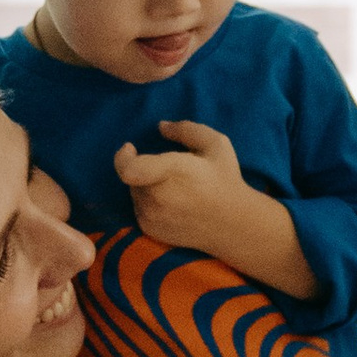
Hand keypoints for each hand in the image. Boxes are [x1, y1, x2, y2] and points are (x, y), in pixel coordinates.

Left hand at [113, 119, 317, 299]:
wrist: (234, 224)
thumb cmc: (225, 180)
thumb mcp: (215, 144)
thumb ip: (186, 129)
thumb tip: (161, 127)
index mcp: (170, 172)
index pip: (129, 168)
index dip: (123, 156)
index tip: (131, 148)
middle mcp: (156, 197)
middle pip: (133, 176)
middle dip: (146, 169)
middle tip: (172, 172)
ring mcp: (152, 216)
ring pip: (135, 192)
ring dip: (147, 186)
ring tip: (175, 189)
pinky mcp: (150, 229)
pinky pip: (139, 208)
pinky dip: (150, 202)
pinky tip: (174, 204)